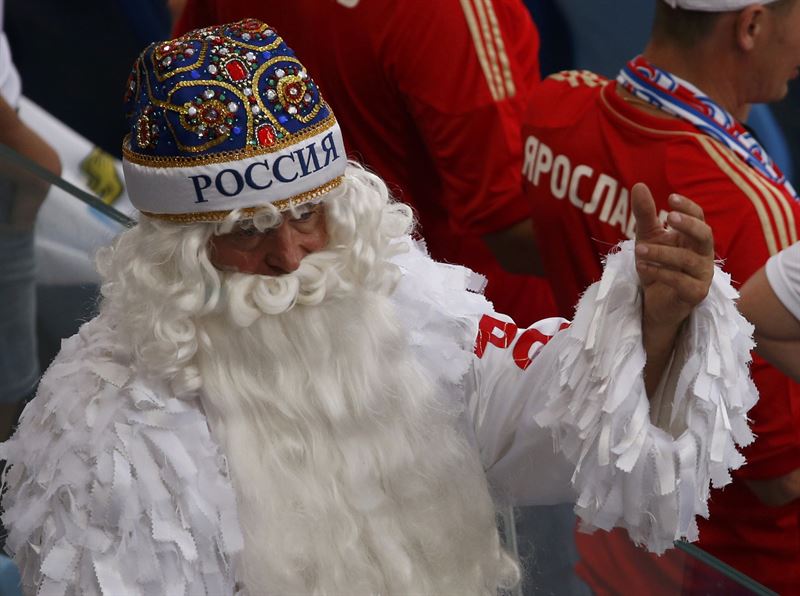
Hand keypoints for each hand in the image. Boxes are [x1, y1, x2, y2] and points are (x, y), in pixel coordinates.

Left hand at [631, 183, 713, 394]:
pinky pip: (680, 282)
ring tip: (639, 249)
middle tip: (668, 219)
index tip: (670, 199)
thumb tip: (639, 185)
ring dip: (662, 253)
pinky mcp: (695, 295)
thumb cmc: (656, 267)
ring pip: (688, 260)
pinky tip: (642, 267)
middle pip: (706, 236)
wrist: (654, 304)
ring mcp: (702, 276)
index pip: (699, 218)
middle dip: (689, 226)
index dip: (688, 208)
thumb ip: (645, 215)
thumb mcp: (646, 237)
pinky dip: (660, 273)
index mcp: (693, 239)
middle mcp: (703, 255)